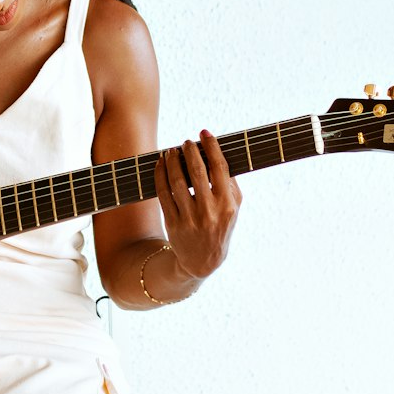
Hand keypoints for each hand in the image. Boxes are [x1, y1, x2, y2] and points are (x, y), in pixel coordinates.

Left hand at [155, 130, 241, 282]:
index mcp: (227, 205)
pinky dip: (160, 174)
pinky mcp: (173, 222)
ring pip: (177, 181)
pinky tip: (160, 164)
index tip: (204, 133)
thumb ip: (231, 184)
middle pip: (197, 172)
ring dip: (172, 161)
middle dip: (189, 151)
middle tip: (185, 142)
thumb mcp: (234, 209)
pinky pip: (163, 193)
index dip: (211, 147)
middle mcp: (209, 211)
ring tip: (171, 151)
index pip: (219, 168)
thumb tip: (218, 154)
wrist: (203, 261)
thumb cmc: (220, 227)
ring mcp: (190, 218)